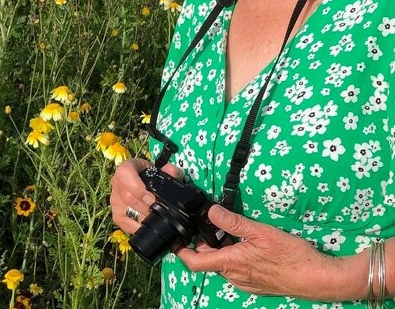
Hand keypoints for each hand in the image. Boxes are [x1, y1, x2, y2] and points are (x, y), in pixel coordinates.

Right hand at [109, 158, 183, 232]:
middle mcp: (116, 183)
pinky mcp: (116, 215)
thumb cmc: (151, 177)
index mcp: (126, 168)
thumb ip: (169, 171)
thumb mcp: (160, 171)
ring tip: (155, 217)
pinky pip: (125, 224)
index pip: (124, 174)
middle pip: (127, 197)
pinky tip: (148, 224)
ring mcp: (115, 200)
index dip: (137, 187)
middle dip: (146, 207)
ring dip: (143, 217)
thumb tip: (172, 171)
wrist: (143, 185)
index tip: (152, 198)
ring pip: (126, 212)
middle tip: (158, 210)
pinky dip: (138, 227)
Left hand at [175, 205, 348, 300]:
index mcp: (230, 264)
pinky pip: (238, 270)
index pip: (194, 262)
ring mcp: (246, 283)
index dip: (181, 251)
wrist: (319, 278)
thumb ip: (233, 222)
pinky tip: (248, 244)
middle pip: (208, 260)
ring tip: (230, 230)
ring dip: (222, 249)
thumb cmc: (291, 256)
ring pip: (224, 264)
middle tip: (208, 224)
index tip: (176, 238)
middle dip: (204, 243)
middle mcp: (234, 277)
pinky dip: (235, 256)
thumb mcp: (260, 232)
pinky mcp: (257, 284)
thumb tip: (211, 212)